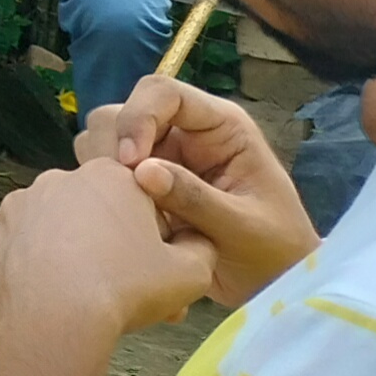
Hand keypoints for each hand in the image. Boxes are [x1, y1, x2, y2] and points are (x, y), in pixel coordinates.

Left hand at [0, 158, 215, 346]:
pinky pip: (21, 246)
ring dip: (71, 251)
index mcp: (110, 176)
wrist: (56, 322)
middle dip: (111, 242)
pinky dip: (34, 263)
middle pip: (95, 211)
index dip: (153, 234)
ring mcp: (18, 205)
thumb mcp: (193, 272)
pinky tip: (49, 289)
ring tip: (83, 293)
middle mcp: (59, 178)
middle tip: (122, 286)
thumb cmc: (128, 289)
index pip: (141, 197)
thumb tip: (194, 240)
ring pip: (55, 227)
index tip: (154, 267)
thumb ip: (201, 247)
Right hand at [90, 75, 317, 307]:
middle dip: (113, 149)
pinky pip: (102, 173)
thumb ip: (196, 198)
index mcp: (219, 126)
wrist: (270, 282)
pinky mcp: (141, 183)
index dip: (138, 118)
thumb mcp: (244, 227)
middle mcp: (184, 132)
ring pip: (103, 140)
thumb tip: (141, 172)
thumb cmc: (273, 249)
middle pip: (121, 112)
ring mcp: (159, 157)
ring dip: (105, 172)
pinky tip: (125, 222)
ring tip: (128, 211)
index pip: (163, 93)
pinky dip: (102, 192)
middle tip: (123, 195)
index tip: (129, 163)